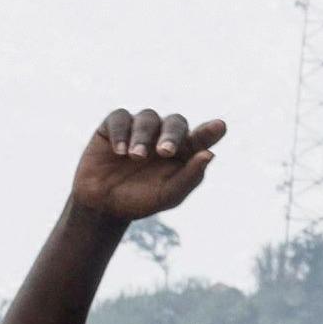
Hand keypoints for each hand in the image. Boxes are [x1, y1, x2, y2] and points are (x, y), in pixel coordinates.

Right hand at [66, 111, 226, 223]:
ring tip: (135, 156)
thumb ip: (190, 176)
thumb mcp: (168, 195)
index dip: (210, 131)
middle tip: (164, 151)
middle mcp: (164, 135)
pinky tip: (120, 151)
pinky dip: (121, 132)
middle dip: (172, 135)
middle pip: (175, 122)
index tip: (219, 127)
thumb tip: (210, 154)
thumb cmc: (141, 200)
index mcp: (184, 150)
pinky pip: (120, 118)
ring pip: (148, 118)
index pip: (202, 136)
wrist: (103, 206)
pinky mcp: (114, 126)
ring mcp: (140, 128)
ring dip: (143, 136)